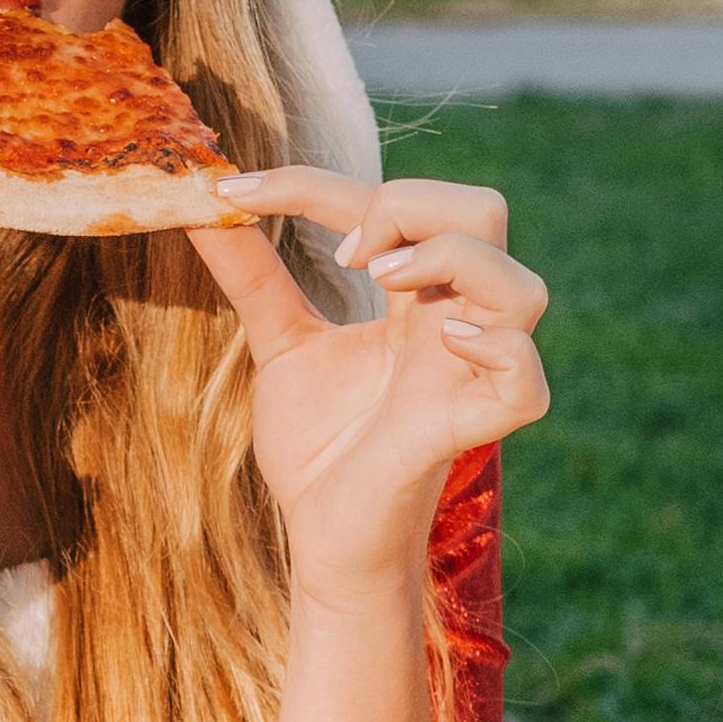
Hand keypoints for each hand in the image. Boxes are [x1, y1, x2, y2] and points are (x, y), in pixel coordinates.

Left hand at [190, 168, 549, 606]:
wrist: (320, 537)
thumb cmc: (318, 447)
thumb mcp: (279, 341)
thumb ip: (251, 271)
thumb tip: (198, 201)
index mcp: (416, 297)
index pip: (393, 204)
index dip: (314, 184)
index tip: (234, 190)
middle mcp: (454, 324)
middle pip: (485, 213)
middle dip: (411, 203)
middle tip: (345, 253)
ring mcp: (471, 375)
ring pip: (523, 288)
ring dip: (450, 259)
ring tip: (376, 280)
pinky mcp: (471, 428)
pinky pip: (525, 379)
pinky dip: (492, 348)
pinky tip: (437, 342)